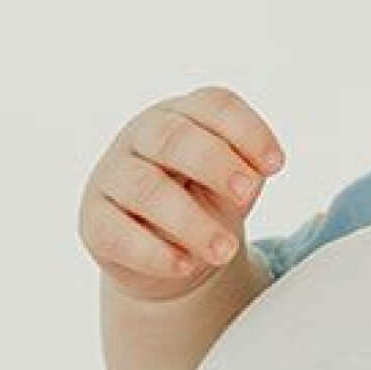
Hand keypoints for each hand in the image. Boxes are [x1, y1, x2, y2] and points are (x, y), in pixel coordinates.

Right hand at [79, 86, 285, 301]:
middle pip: (174, 137)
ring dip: (190, 221)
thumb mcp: (233, 181)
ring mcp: (112, 175)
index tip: (277, 166)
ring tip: (224, 250)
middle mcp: (142, 135)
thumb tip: (255, 171)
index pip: (215, 105)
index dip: (248, 132)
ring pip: (146, 188)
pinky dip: (154, 252)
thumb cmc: (206, 198)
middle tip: (247, 194)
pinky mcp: (94, 219)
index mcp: (185, 113)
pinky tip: (185, 265)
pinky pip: (117, 231)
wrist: (169, 251)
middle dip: (215, 164)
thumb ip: (244, 170)